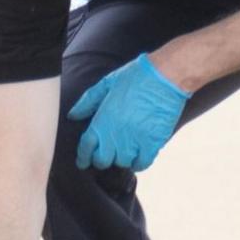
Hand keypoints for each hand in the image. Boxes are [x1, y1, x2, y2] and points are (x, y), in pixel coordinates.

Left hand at [67, 52, 190, 171]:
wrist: (166, 76)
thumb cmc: (136, 77)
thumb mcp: (106, 84)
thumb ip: (87, 101)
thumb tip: (73, 115)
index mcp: (102, 120)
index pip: (86, 147)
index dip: (83, 157)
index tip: (83, 162)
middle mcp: (116, 134)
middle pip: (102, 160)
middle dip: (101, 160)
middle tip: (104, 156)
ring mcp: (135, 140)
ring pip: (122, 162)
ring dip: (121, 159)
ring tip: (123, 152)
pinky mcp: (153, 143)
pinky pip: (142, 163)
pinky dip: (138, 163)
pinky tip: (138, 157)